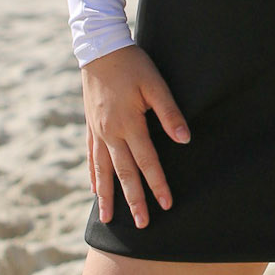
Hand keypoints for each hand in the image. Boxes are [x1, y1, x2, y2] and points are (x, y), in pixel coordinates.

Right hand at [80, 45, 189, 228]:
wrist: (99, 48)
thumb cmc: (132, 64)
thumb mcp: (155, 84)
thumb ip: (169, 113)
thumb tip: (184, 140)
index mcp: (128, 124)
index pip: (146, 162)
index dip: (158, 184)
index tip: (167, 205)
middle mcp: (110, 133)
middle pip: (124, 173)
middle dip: (134, 201)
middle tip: (143, 225)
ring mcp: (98, 131)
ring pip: (103, 170)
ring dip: (108, 197)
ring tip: (109, 220)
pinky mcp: (90, 125)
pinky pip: (91, 157)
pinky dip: (94, 176)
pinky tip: (95, 190)